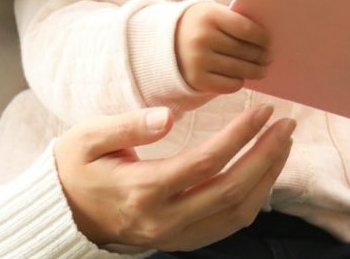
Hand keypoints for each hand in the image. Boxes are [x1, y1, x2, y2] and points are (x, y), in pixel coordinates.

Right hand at [53, 103, 295, 250]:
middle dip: (265, 155)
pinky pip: (227, 225)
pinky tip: (264, 172)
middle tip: (286, 124)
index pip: (205, 162)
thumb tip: (167, 117)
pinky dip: (253, 199)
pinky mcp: (181, 240)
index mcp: (143, 190)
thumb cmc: (75, 167)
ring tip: (283, 144)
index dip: (239, 135)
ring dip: (267, 178)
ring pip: (236, 213)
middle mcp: (164, 219)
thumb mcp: (87, 138)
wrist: (63, 212)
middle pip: (230, 190)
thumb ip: (128, 126)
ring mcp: (174, 235)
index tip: (261, 109)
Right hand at [175, 2, 270, 93]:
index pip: (246, 29)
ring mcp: (198, 60)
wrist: (167, 42)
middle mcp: (202, 37)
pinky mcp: (196, 80)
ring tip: (261, 70)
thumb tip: (268, 41)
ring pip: (239, 69)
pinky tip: (241, 77)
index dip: (262, 38)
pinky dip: (239, 82)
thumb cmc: (202, 26)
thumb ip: (237, 22)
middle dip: (262, 56)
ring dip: (255, 71)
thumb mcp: (214, 14)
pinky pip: (229, 84)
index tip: (269, 42)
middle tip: (268, 58)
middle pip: (245, 51)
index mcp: (209, 16)